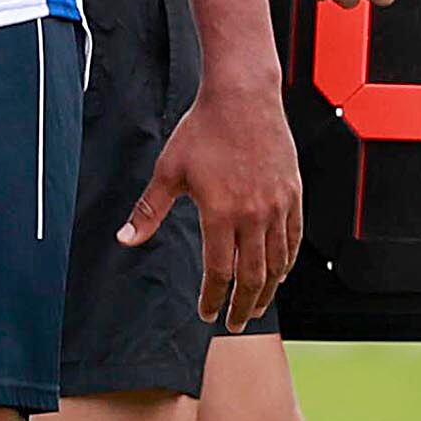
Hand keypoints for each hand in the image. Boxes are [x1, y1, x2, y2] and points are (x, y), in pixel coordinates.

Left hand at [123, 77, 301, 329]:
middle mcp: (254, 213)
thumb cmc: (201, 131)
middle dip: (244, 305)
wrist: (242, 97)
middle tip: (236, 324)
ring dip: (267, 289)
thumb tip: (125, 239)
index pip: (220, 271)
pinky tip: (279, 273)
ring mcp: (278, 204)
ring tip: (257, 305)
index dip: (214, 297)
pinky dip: (287, 261)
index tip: (207, 313)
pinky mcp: (293, 193)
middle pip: (252, 275)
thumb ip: (149, 210)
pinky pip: (294, 237)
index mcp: (221, 212)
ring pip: (278, 261)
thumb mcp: (169, 171)